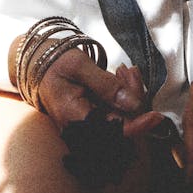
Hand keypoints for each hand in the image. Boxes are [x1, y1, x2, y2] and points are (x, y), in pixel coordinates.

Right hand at [9, 34, 163, 134]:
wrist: (34, 62)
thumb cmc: (53, 61)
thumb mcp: (79, 65)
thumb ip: (106, 85)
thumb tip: (134, 104)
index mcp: (74, 117)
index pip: (113, 132)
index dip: (138, 126)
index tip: (157, 115)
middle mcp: (80, 128)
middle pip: (120, 126)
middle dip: (134, 100)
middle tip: (132, 72)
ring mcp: (85, 125)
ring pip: (119, 118)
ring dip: (130, 95)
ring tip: (127, 70)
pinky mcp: (89, 118)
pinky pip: (112, 113)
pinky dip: (122, 95)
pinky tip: (121, 76)